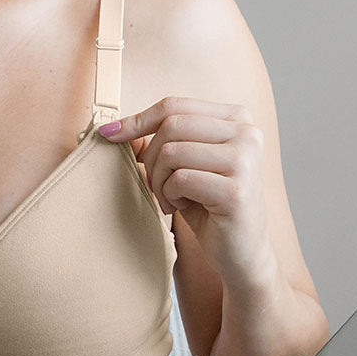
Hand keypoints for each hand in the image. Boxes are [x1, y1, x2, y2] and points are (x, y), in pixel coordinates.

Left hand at [100, 97, 271, 285]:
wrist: (240, 251)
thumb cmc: (207, 203)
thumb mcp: (183, 164)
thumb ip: (158, 141)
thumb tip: (113, 129)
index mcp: (236, 118)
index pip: (174, 105)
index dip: (137, 119)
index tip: (109, 134)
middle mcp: (247, 133)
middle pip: (172, 125)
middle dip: (151, 157)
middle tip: (155, 184)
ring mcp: (245, 160)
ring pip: (173, 152)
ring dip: (159, 180)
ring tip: (170, 198)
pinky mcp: (237, 190)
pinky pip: (180, 179)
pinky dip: (169, 195)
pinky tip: (181, 207)